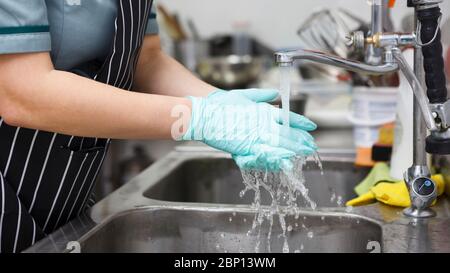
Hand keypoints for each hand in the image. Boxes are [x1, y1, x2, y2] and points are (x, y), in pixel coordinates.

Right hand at [182, 89, 316, 169]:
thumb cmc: (222, 105)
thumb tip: (275, 95)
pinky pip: (266, 155)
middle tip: (312, 145)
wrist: (205, 115)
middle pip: (288, 133)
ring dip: (294, 150)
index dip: (301, 123)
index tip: (311, 127)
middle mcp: (263, 123)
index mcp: (264, 110)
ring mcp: (256, 136)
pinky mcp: (247, 147)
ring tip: (304, 153)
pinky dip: (277, 158)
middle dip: (302, 140)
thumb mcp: (244, 96)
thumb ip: (262, 96)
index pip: (288, 117)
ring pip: (281, 145)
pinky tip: (286, 160)